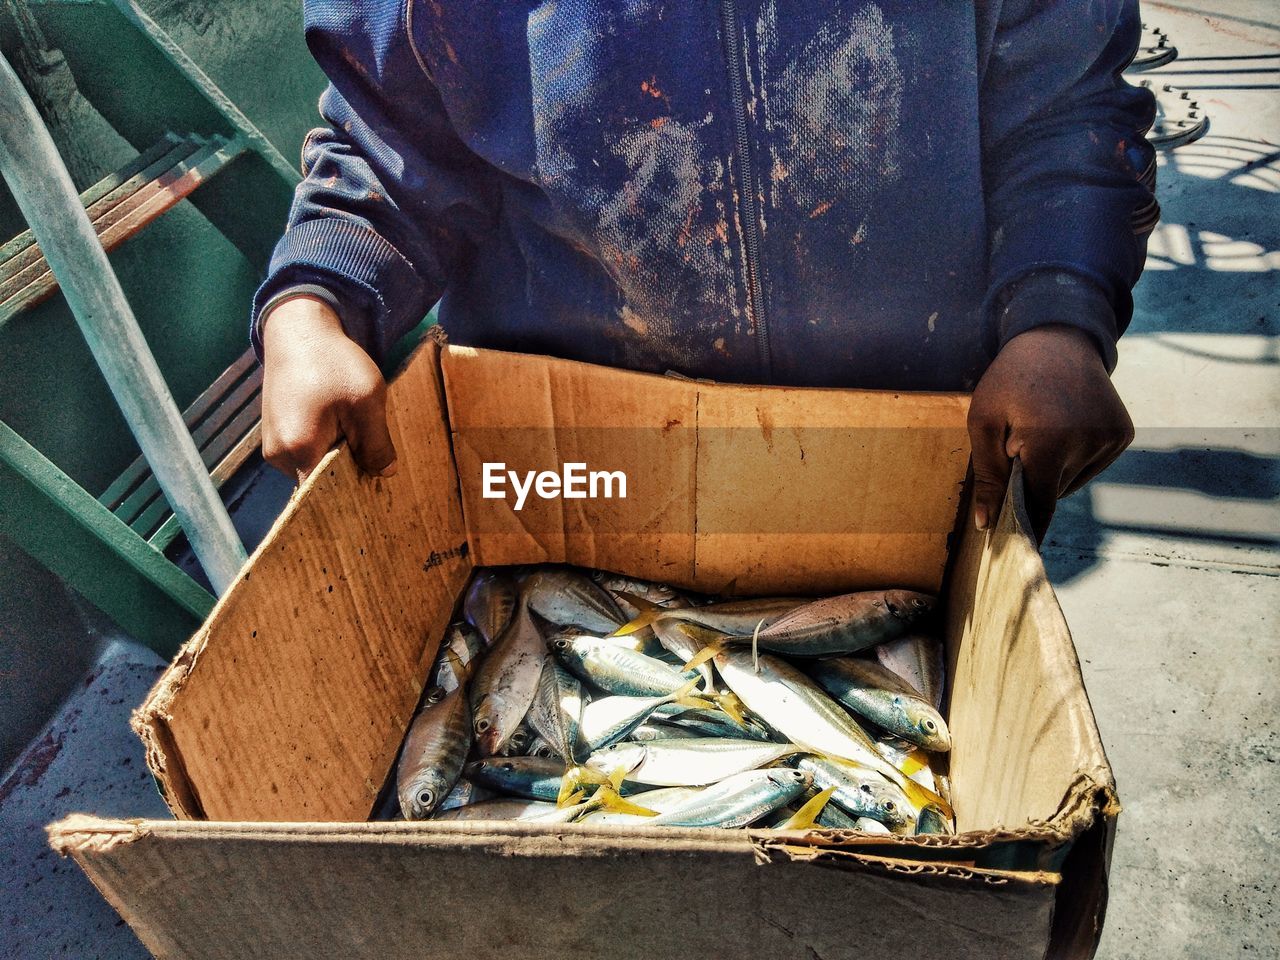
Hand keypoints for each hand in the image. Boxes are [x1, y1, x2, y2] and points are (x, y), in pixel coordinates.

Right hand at [261, 295, 397, 481]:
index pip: (324, 497)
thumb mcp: (366, 400)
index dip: (351, 498)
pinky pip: (306, 452)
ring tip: (360, 439)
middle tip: (377, 464)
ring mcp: (274, 445)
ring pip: (314, 467)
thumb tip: (385, 474)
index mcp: (299, 449)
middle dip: (349, 476)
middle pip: (319, 483)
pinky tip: (343, 429)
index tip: (376, 497)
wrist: (299, 331)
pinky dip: (326, 447)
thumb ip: (376, 443)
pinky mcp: (277, 433)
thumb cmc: (333, 362)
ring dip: (338, 458)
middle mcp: (278, 455)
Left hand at [968, 325, 1132, 542]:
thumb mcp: (984, 423)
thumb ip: (987, 477)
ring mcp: (1111, 439)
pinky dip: (1072, 458)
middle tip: (1017, 447)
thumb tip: (987, 526)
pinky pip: (1090, 466)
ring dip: (1051, 470)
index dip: (1022, 527)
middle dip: (1030, 482)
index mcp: (1050, 442)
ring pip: (1070, 483)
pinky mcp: (1123, 435)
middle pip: (1051, 493)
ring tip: (1041, 431)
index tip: (1009, 548)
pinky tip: (1064, 427)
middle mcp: (1088, 443)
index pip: (1038, 506)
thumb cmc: (1010, 381)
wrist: (1058, 338)